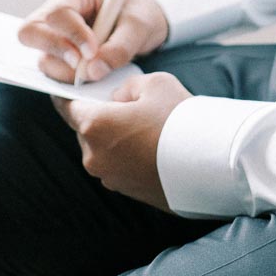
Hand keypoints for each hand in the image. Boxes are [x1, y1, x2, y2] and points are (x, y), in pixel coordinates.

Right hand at [18, 0, 168, 82]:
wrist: (143, 27)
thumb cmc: (139, 16)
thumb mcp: (139, 26)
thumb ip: (119, 47)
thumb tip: (92, 71)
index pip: (57, 12)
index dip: (71, 34)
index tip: (93, 51)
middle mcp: (58, 12)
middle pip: (30, 32)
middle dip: (55, 52)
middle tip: (81, 66)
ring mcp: (56, 36)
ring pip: (41, 57)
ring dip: (66, 71)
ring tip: (96, 71)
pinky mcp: (60, 58)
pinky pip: (53, 72)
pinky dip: (69, 80)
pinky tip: (91, 78)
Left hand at [53, 71, 191, 209]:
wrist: (208, 162)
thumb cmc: (178, 117)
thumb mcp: (153, 83)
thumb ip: (126, 88)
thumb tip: (118, 100)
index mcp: (94, 126)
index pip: (67, 107)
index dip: (67, 94)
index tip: (71, 87)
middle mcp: (94, 156)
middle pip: (86, 129)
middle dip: (101, 116)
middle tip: (127, 105)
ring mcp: (110, 178)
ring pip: (103, 149)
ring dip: (115, 138)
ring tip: (146, 127)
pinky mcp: (127, 192)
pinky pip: (118, 166)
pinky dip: (128, 155)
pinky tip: (153, 146)